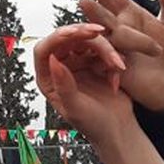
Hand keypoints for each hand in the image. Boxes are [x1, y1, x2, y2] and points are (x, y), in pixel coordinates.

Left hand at [33, 24, 132, 142]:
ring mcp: (80, 64)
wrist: (118, 131)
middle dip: (84, 35)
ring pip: (88, 42)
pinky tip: (119, 72)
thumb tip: (52, 61)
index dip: (57, 38)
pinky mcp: (97, 63)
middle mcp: (62, 68)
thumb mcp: (75, 108)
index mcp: (49, 79)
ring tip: (117, 65)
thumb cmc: (93, 126)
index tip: (74, 33)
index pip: (44, 50)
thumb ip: (64, 85)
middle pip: (67, 40)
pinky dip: (114, 58)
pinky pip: (104, 49)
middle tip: (99, 33)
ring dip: (105, 49)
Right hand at [78, 0, 163, 112]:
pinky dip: (107, 62)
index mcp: (128, 15)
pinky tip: (110, 60)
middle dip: (94, 10)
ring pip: (103, 41)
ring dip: (97, 37)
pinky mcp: (112, 70)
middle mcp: (116, 30)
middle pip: (102, 18)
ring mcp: (113, 50)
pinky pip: (105, 64)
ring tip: (94, 28)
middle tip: (84, 1)